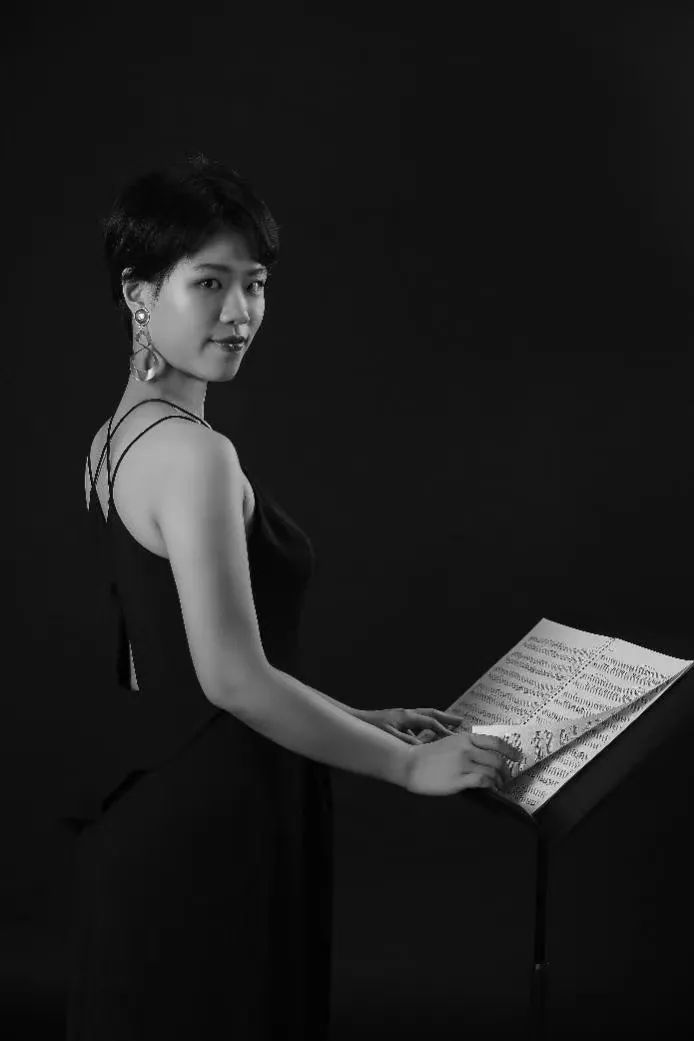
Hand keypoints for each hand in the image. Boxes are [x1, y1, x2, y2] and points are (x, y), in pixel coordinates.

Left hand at [359, 707, 464, 744]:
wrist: (356, 721)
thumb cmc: (371, 728)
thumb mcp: (390, 737)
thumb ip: (406, 743)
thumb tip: (422, 749)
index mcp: (406, 716)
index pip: (430, 722)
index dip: (444, 730)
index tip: (456, 738)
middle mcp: (406, 714)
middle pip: (431, 714)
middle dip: (447, 718)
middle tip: (462, 721)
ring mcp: (402, 717)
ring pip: (424, 718)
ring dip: (437, 723)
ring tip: (449, 728)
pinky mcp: (398, 722)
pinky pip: (416, 726)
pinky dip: (424, 730)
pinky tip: (426, 740)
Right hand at [403, 731, 521, 795]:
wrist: (410, 764)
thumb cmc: (428, 755)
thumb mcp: (449, 743)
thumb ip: (466, 746)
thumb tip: (484, 754)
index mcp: (465, 738)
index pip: (495, 742)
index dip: (510, 750)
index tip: (518, 757)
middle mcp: (467, 749)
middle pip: (497, 759)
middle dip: (506, 770)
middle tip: (507, 778)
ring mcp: (463, 764)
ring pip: (493, 771)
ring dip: (500, 780)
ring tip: (499, 786)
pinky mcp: (459, 779)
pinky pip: (484, 781)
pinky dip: (492, 786)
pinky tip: (491, 789)